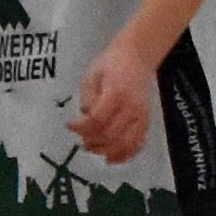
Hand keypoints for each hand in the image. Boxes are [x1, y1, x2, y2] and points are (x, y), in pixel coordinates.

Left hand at [69, 41, 157, 163]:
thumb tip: (85, 117)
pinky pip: (138, 143)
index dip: (81, 127)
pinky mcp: (146, 121)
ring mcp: (141, 116)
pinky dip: (124, 154)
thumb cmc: (111, 64)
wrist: (138, 57)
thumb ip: (88, 97)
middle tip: (80, 139)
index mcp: (116, 93)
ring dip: (106, 150)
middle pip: (110, 134)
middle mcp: (132, 107)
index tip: (69, 125)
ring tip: (91, 147)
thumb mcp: (92, 75)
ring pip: (125, 143)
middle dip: (92, 140)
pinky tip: (110, 158)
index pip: (97, 119)